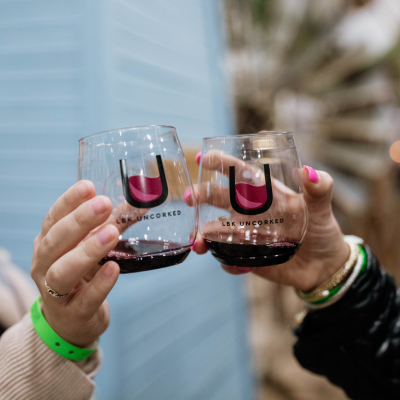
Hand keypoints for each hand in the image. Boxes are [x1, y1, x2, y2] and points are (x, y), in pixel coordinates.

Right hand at [30, 181, 119, 347]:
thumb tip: (141, 201)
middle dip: (80, 220)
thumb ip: (113, 223)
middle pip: (56, 240)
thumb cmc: (81, 276)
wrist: (71, 322)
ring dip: (87, 250)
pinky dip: (100, 284)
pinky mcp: (72, 314)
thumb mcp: (92, 246)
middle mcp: (45, 265)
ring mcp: (55, 293)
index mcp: (48, 243)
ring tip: (111, 233)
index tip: (88, 186)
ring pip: (63, 270)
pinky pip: (85, 299)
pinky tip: (114, 268)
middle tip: (103, 204)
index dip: (69, 201)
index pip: (54, 218)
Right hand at [190, 157, 348, 292]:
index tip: (203, 159)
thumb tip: (309, 171)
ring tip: (199, 244)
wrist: (323, 266)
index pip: (238, 172)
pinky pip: (227, 258)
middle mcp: (248, 211)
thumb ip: (319, 189)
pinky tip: (238, 265)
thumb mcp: (321, 208)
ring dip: (203, 235)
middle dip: (200, 195)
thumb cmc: (321, 230)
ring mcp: (244, 234)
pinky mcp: (245, 256)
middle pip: (217, 198)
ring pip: (214, 231)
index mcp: (263, 193)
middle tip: (190, 199)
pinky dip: (226, 262)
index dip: (220, 163)